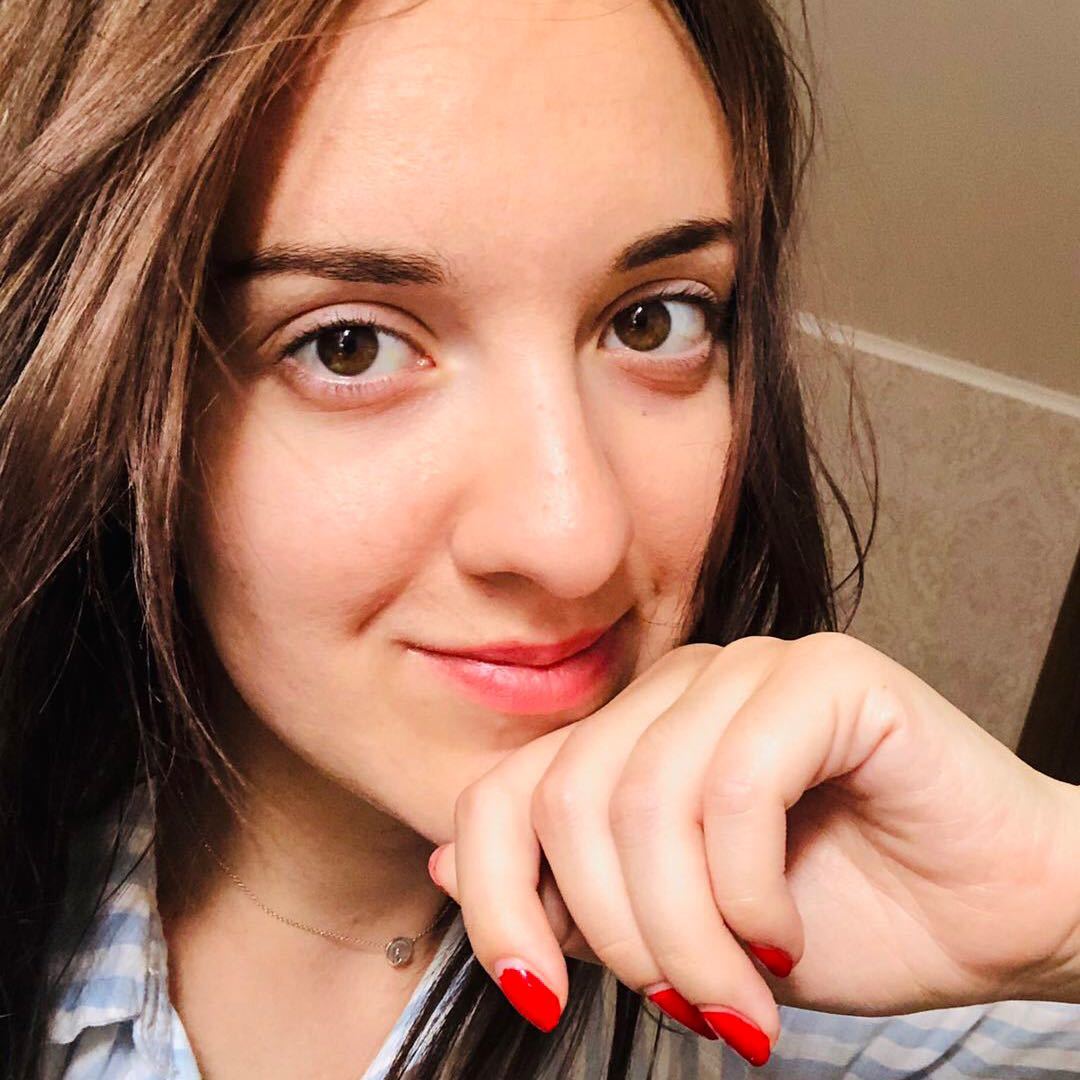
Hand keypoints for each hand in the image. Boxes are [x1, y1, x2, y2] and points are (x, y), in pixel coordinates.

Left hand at [427, 633, 1079, 1065]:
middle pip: (568, 799)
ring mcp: (749, 669)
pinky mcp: (826, 675)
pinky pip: (735, 786)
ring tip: (740, 991)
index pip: (505, 791)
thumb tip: (447, 865)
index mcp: (631, 732)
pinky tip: (785, 931)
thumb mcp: (678, 930)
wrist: (990, 912)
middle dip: (618, 936)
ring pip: (646, 801)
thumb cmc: (838, 915)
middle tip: (685, 1008)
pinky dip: (748, 892)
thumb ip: (571, 894)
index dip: (498, 899)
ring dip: (687, 935)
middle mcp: (679, 685)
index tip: (540, 996)